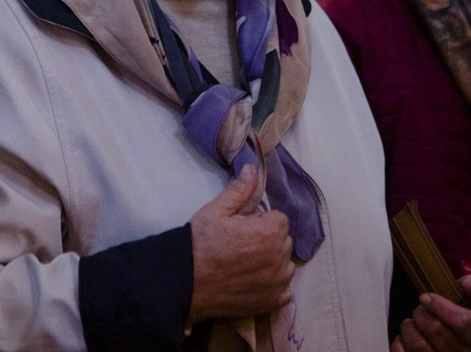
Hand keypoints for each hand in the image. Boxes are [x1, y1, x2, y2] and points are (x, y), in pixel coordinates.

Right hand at [187, 166, 294, 323]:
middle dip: (268, 240)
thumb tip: (253, 168)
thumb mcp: (215, 211)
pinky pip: (284, 290)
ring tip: (245, 264)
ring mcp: (278, 283)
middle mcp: (279, 258)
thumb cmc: (200, 245)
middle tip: (241, 245)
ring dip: (272, 262)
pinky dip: (272, 286)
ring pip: (284, 265)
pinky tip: (252, 282)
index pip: (279, 218)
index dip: (260, 221)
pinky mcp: (273, 302)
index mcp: (269, 233)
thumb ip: (239, 190)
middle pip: (283, 241)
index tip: (243, 228)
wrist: (186, 283)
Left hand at [391, 292, 470, 351]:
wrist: (456, 335)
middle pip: (436, 330)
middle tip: (420, 309)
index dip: (441, 307)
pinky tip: (407, 336)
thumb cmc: (461, 314)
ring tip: (413, 323)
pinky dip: (400, 343)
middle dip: (421, 313)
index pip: (463, 322)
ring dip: (409, 328)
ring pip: (419, 345)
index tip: (425, 297)